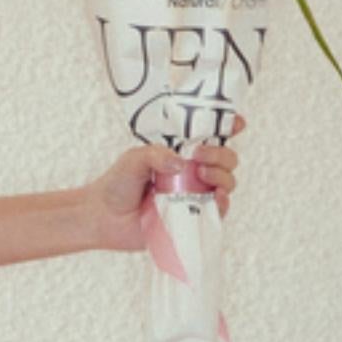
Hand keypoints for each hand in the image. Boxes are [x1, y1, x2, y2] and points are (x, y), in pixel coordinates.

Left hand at [86, 116, 244, 253]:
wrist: (104, 217)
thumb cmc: (118, 184)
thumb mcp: (133, 159)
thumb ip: (155, 154)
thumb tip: (181, 163)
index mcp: (182, 153)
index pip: (212, 137)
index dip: (229, 127)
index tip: (237, 123)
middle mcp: (193, 173)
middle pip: (226, 159)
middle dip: (221, 154)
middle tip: (200, 155)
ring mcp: (195, 196)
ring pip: (227, 182)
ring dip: (222, 175)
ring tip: (202, 175)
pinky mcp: (192, 218)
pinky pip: (219, 212)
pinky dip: (224, 203)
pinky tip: (218, 197)